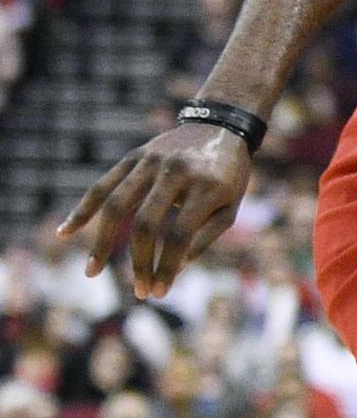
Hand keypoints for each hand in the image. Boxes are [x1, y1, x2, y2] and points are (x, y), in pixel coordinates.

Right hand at [57, 122, 253, 297]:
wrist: (220, 126)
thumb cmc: (228, 175)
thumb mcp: (231, 206)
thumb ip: (206, 236)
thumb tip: (176, 266)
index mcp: (206, 188)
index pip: (179, 235)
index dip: (168, 266)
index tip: (160, 291)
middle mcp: (175, 173)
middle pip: (146, 224)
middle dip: (138, 261)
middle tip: (138, 291)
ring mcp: (151, 162)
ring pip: (116, 204)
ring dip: (102, 242)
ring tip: (92, 272)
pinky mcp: (133, 157)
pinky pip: (103, 184)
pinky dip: (83, 208)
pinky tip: (65, 232)